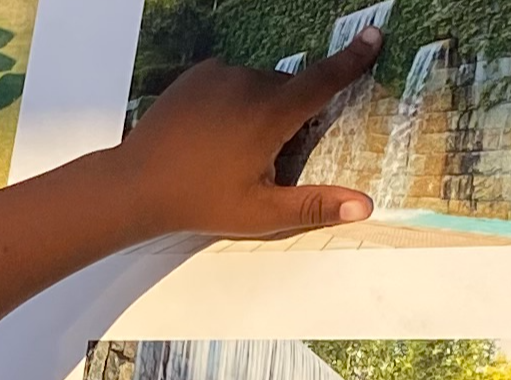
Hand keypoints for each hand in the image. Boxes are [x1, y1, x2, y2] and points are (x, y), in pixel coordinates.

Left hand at [99, 26, 384, 239]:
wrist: (137, 183)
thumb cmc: (200, 200)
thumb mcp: (261, 212)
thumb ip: (315, 205)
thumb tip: (364, 206)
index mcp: (270, 114)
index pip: (323, 81)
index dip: (352, 60)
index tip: (373, 36)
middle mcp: (247, 83)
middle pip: (290, 90)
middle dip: (290, 118)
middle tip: (264, 160)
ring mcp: (219, 75)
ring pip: (260, 85)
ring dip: (261, 109)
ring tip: (232, 149)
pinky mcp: (196, 75)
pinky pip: (232, 81)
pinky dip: (235, 100)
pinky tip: (215, 133)